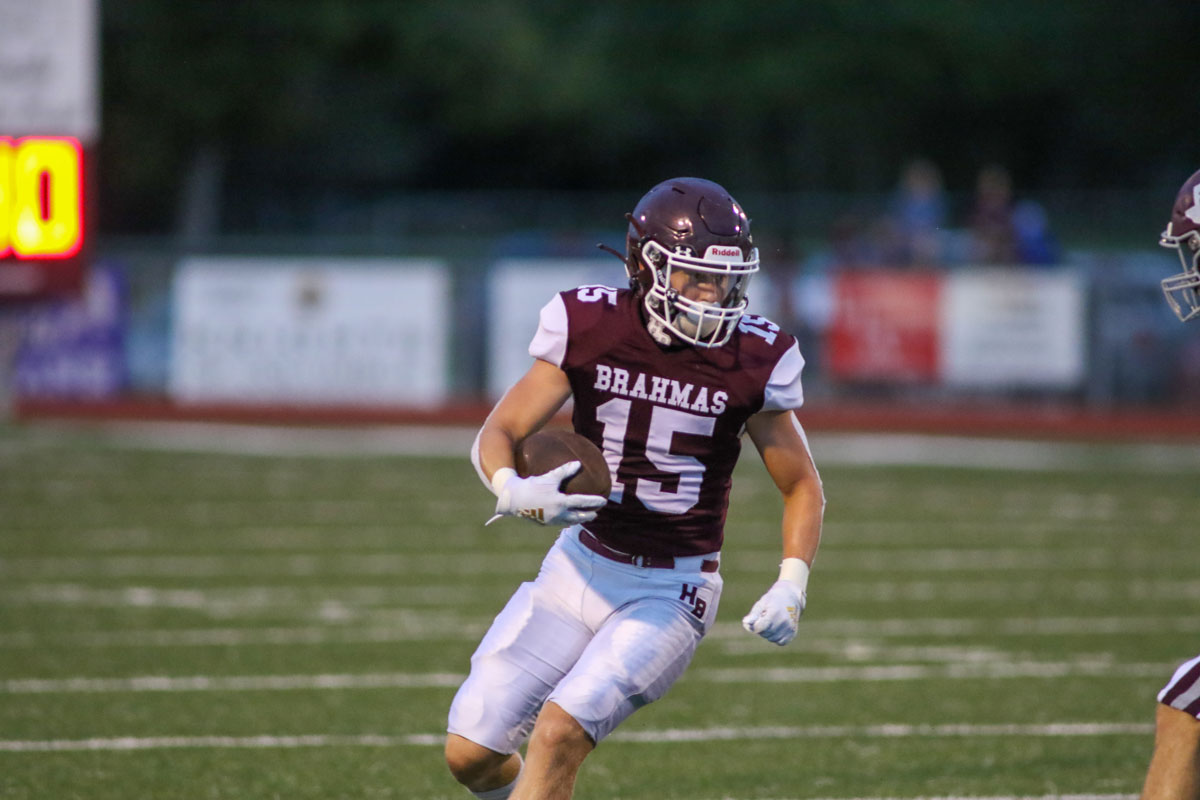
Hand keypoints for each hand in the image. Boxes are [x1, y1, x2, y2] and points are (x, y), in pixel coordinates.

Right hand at [489, 463, 606, 525]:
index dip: (594, 502)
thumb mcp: (549, 477)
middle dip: (588, 516)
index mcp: (561, 503)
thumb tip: (578, 464)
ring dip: (577, 519)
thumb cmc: (532, 485)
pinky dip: (566, 520)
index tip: (603, 501)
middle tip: (596, 514)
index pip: (582, 502)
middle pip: (578, 517)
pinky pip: (559, 522)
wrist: (513, 499)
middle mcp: (558, 514)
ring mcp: (551, 521)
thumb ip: (564, 471)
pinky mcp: (544, 523)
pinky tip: (566, 517)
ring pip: (568, 522)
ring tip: (582, 517)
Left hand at [742, 580, 805, 644]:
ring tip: (772, 622)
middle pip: (765, 633)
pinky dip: (776, 637)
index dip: (755, 625)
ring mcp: (789, 628)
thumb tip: (745, 623)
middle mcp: (783, 622)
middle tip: (766, 617)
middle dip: (761, 628)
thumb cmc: (772, 600)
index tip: (758, 617)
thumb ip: (753, 614)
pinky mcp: (792, 633)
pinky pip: (780, 642)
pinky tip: (777, 628)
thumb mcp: (762, 603)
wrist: (790, 598)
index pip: (759, 627)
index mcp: (774, 613)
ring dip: (768, 633)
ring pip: (771, 639)